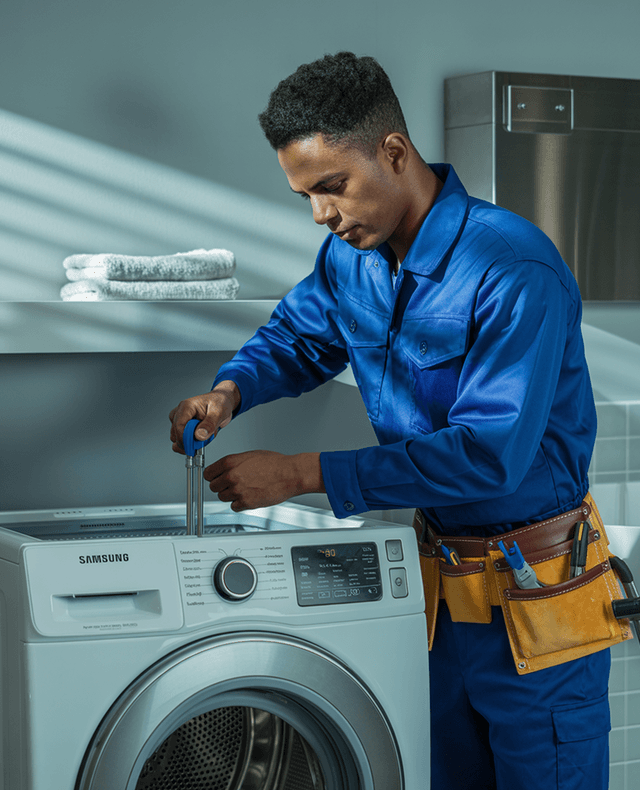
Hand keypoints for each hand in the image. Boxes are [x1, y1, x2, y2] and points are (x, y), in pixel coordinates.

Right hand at [169, 380, 240, 453]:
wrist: (222, 402)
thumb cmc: (220, 403)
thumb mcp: (219, 412)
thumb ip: (209, 424)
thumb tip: (199, 436)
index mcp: (186, 407)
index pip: (178, 427)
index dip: (185, 439)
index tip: (195, 447)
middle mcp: (180, 413)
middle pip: (176, 434)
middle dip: (191, 442)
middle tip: (206, 438)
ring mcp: (180, 420)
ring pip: (178, 439)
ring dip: (193, 442)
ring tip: (206, 434)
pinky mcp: (182, 427)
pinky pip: (183, 440)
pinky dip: (193, 443)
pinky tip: (203, 436)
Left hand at [204, 450, 324, 511]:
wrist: (290, 474)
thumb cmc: (275, 464)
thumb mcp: (250, 455)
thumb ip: (234, 463)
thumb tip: (225, 469)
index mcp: (230, 462)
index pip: (208, 473)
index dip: (213, 476)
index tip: (216, 479)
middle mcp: (231, 476)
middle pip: (213, 487)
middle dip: (222, 486)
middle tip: (232, 485)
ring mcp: (237, 490)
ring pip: (223, 498)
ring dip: (231, 496)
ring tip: (245, 489)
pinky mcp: (246, 503)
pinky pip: (234, 507)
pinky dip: (240, 504)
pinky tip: (249, 496)